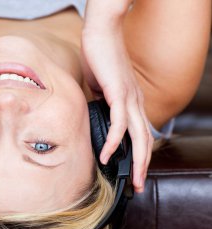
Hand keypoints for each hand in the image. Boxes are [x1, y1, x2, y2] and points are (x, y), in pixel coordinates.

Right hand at [82, 1, 153, 192]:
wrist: (100, 33)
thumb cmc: (99, 58)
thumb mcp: (100, 88)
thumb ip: (100, 104)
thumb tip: (93, 116)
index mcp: (132, 101)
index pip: (139, 133)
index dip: (139, 154)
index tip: (132, 170)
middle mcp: (136, 102)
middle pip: (146, 140)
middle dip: (144, 166)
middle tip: (139, 186)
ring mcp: (129, 98)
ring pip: (139, 136)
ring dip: (137, 161)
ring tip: (133, 180)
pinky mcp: (119, 93)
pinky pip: (119, 123)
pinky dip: (114, 142)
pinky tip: (107, 155)